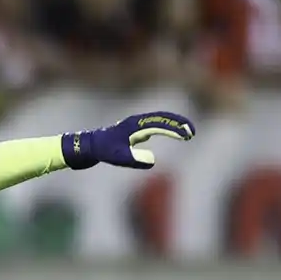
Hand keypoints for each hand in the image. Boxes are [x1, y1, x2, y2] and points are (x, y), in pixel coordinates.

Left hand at [61, 111, 195, 170]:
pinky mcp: (134, 131)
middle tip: (192, 132)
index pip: (160, 124)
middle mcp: (137, 122)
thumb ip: (134, 159)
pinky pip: (154, 126)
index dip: (175, 129)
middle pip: (162, 118)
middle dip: (179, 123)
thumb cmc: (102, 150)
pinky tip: (172, 133)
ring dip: (174, 124)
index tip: (188, 134)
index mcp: (135, 125)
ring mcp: (136, 125)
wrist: (88, 146)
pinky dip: (166, 127)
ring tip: (187, 133)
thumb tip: (152, 161)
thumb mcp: (117, 157)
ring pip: (159, 120)